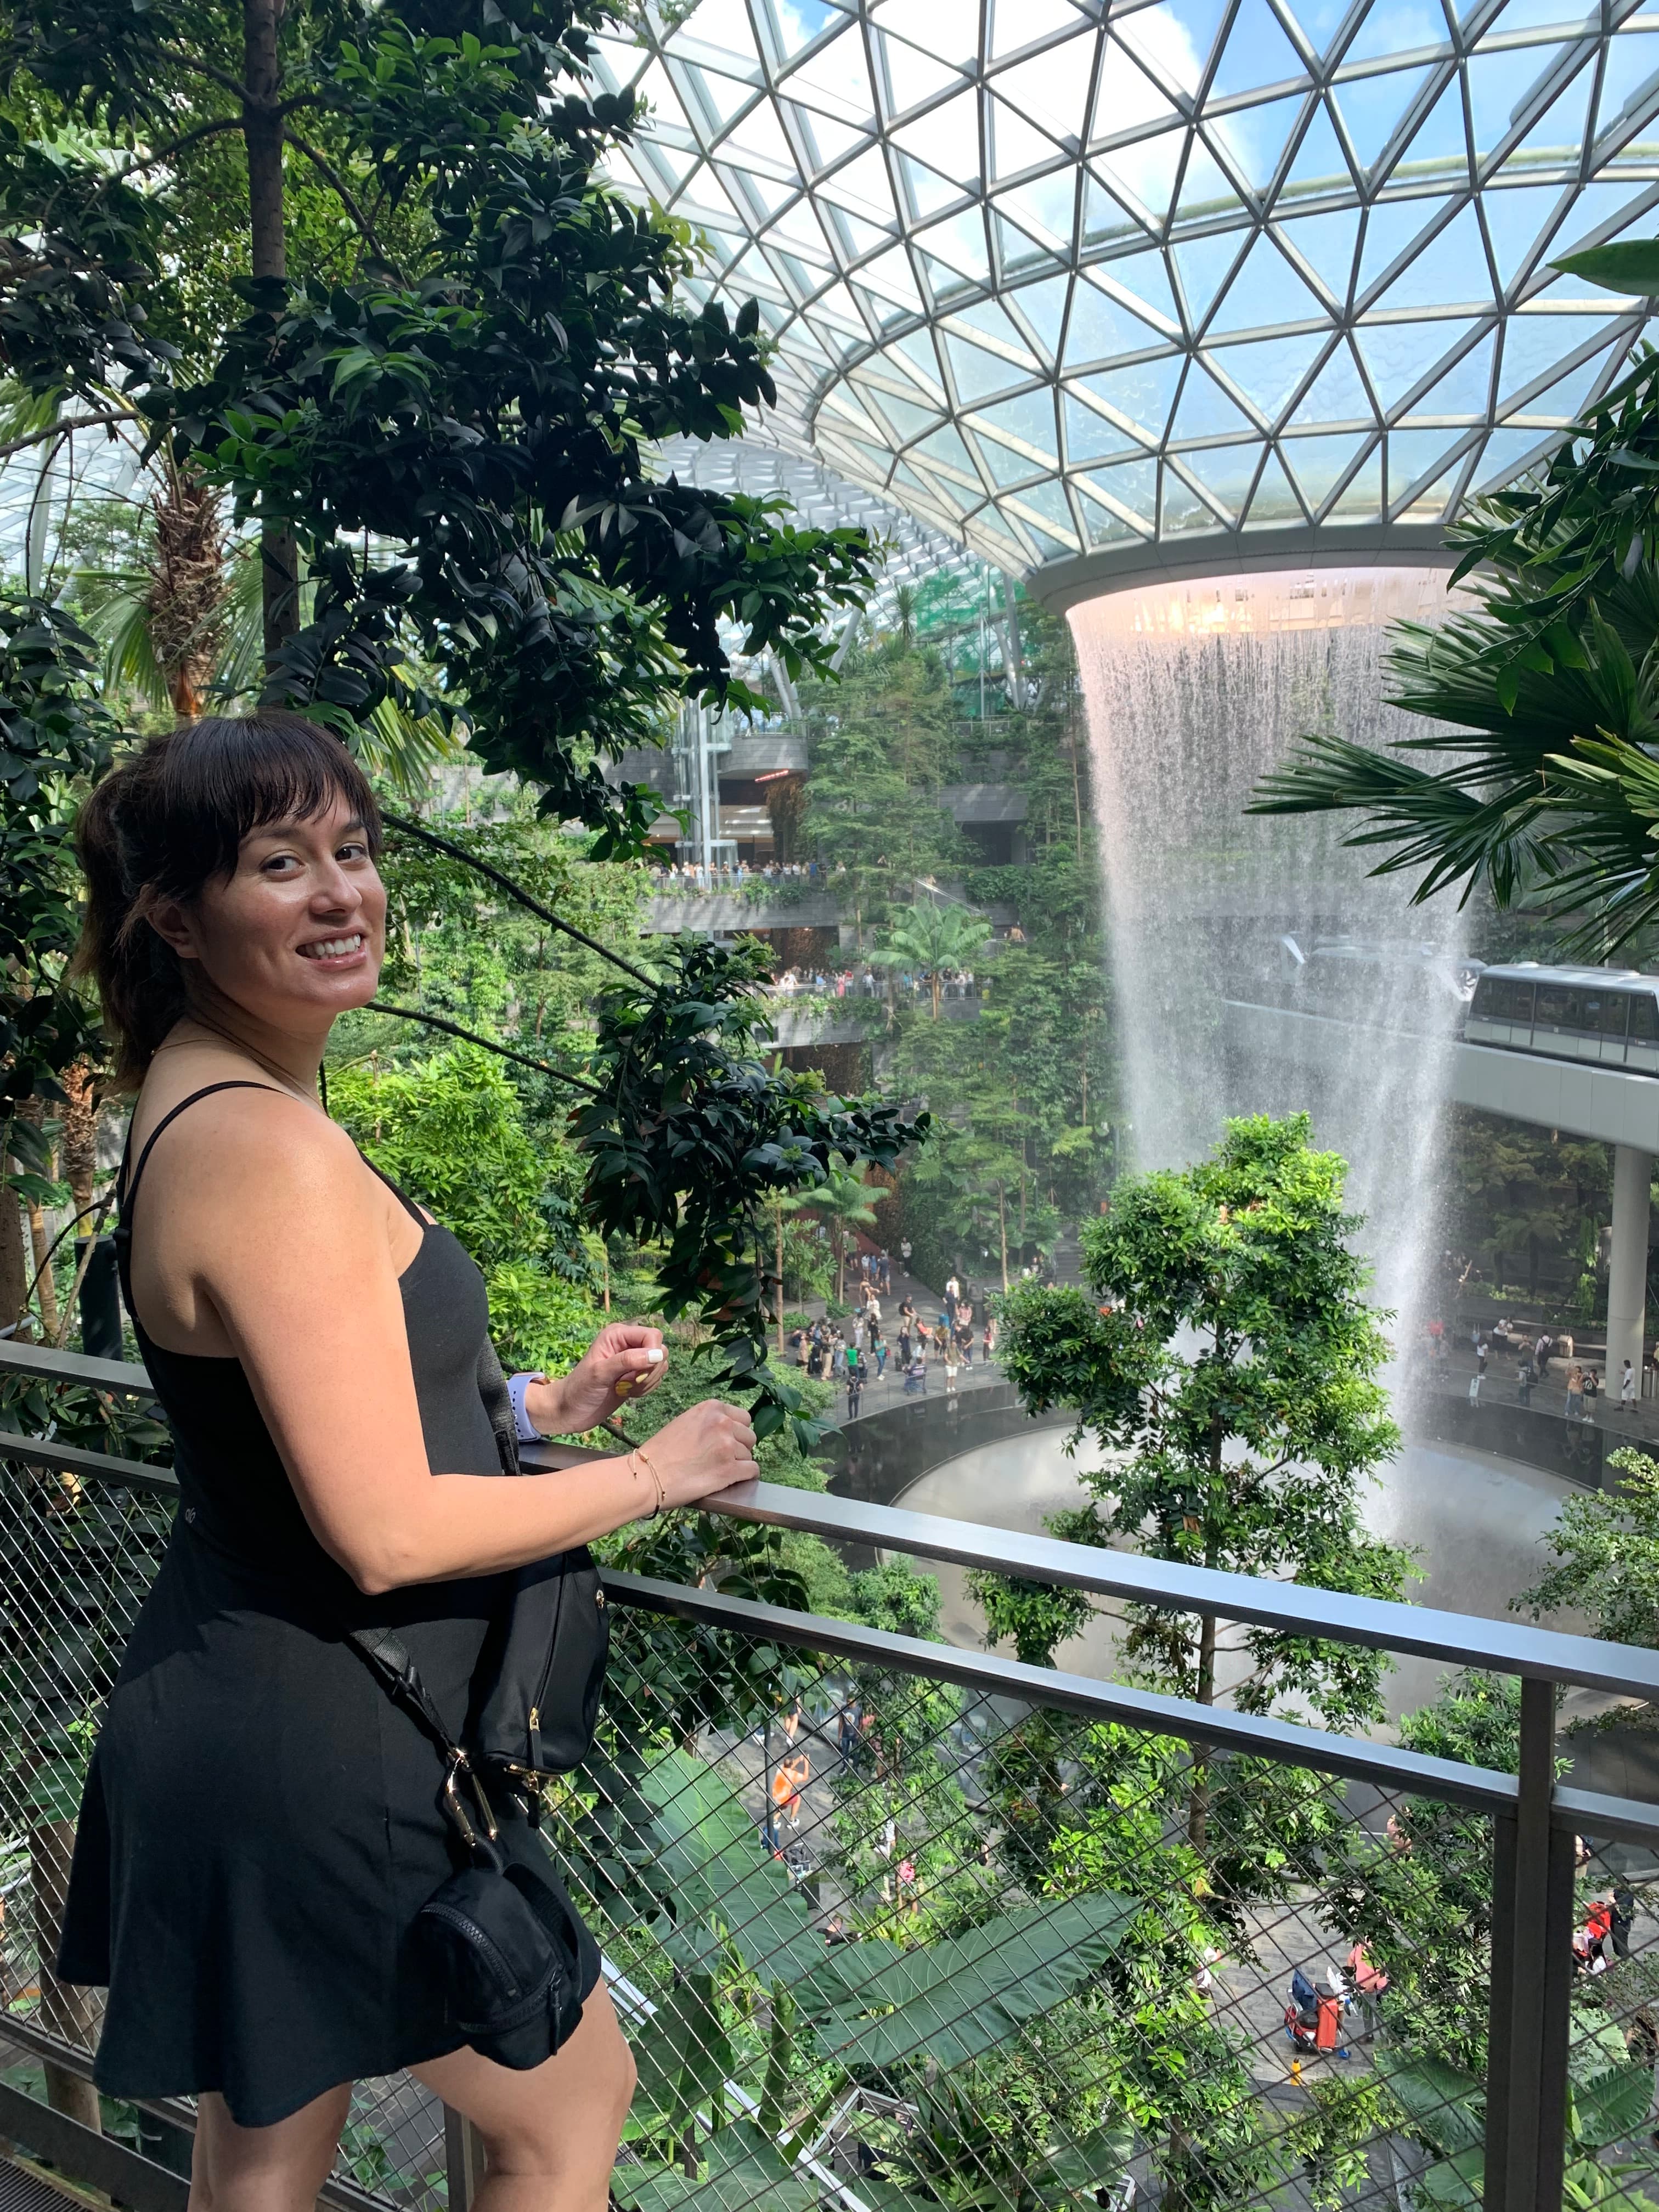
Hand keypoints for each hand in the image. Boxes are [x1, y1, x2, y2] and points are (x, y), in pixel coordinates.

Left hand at [528, 1323, 665, 1435]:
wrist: (570, 1411)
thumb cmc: (579, 1389)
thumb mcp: (600, 1373)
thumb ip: (627, 1361)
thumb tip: (656, 1354)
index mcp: (618, 1335)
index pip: (652, 1335)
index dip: (652, 1353)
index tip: (638, 1372)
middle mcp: (629, 1344)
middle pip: (660, 1350)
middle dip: (649, 1370)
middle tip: (627, 1381)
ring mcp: (634, 1361)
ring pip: (660, 1366)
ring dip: (647, 1381)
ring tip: (624, 1388)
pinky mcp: (638, 1376)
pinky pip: (656, 1379)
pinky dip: (646, 1389)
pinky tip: (628, 1393)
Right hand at [640, 1398, 758, 1507]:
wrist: (647, 1476)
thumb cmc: (660, 1452)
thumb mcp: (685, 1422)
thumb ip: (708, 1422)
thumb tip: (729, 1431)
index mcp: (711, 1408)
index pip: (743, 1418)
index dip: (736, 1432)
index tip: (727, 1442)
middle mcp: (722, 1423)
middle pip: (749, 1436)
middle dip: (739, 1448)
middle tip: (721, 1458)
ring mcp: (727, 1446)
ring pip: (749, 1455)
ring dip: (738, 1464)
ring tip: (717, 1470)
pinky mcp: (729, 1470)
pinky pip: (752, 1471)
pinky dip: (745, 1477)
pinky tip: (732, 1479)